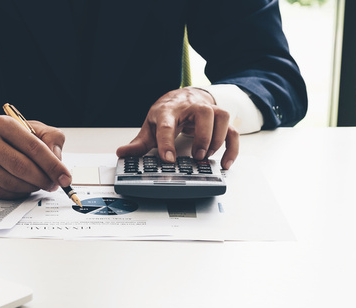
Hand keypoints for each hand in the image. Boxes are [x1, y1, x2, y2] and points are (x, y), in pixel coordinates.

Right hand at [0, 113, 70, 198]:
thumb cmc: (8, 137)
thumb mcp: (31, 128)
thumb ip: (51, 139)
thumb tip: (58, 162)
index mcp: (3, 124)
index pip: (33, 147)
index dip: (53, 165)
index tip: (65, 177)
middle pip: (22, 167)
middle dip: (43, 179)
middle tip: (54, 185)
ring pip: (13, 183)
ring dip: (32, 188)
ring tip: (40, 184)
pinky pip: (4, 192)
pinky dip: (20, 193)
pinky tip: (25, 186)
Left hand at [116, 88, 238, 168]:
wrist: (184, 97)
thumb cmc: (168, 113)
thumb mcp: (151, 126)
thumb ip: (139, 143)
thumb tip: (122, 152)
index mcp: (169, 110)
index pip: (168, 125)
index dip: (167, 143)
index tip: (168, 159)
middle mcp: (192, 107)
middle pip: (204, 114)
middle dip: (203, 136)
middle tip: (197, 156)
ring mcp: (209, 111)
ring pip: (222, 118)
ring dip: (217, 139)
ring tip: (206, 156)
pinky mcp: (220, 120)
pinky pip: (232, 132)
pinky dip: (232, 147)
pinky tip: (226, 162)